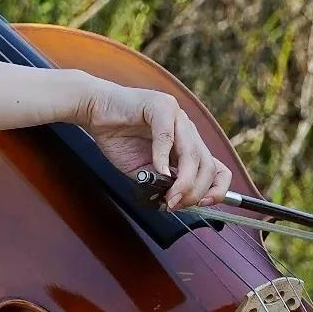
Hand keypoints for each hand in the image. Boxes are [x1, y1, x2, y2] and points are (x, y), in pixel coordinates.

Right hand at [76, 82, 232, 210]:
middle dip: (195, 191)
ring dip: (183, 181)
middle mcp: (188, 130)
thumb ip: (161, 184)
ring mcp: (177, 116)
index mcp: (188, 144)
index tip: (204, 205)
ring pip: (192, 153)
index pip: (217, 168)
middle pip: (207, 165)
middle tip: (175, 204)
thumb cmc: (118, 137)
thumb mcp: (144, 170)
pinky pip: (166, 135)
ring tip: (169, 195)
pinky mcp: (160, 106)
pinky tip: (155, 170)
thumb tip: (174, 203)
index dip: (217, 189)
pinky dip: (162, 157)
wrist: (95, 110)